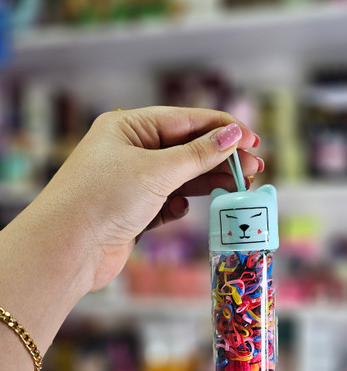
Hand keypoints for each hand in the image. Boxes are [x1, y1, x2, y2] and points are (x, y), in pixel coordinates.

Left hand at [41, 106, 261, 291]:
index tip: (253, 140)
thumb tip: (233, 136)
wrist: (67, 249)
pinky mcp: (131, 212)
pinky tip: (182, 210)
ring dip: (208, 182)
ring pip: (180, 177)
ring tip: (239, 187)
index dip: (223, 129)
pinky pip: (165, 203)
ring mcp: (129, 183)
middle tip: (255, 169)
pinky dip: (178, 206)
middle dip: (221, 158)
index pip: (186, 120)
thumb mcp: (157, 171)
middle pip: (186, 149)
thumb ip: (199, 154)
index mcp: (128, 127)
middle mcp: (128, 151)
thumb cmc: (103, 199)